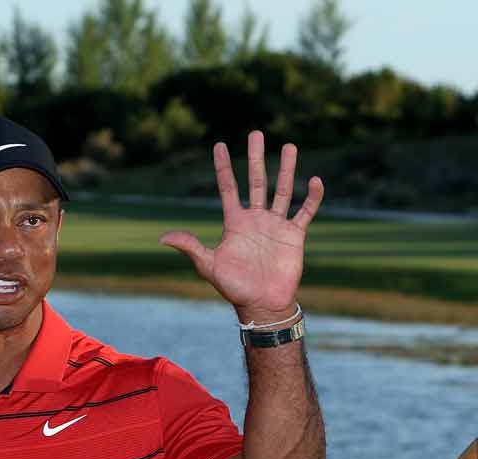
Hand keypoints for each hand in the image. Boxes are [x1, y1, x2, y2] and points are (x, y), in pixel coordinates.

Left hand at [158, 130, 325, 326]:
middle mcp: (256, 219)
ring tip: (290, 146)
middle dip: (256, 157)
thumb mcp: (208, 266)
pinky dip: (312, 197)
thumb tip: (162, 238)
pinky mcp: (294, 235)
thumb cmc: (234, 288)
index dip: (223, 167)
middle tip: (256, 133)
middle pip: (256, 181)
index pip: (228, 187)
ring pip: (282, 190)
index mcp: (234, 222)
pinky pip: (305, 212)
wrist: (262, 305)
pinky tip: (315, 180)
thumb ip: (190, 247)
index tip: (219, 145)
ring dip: (286, 169)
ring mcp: (276, 225)